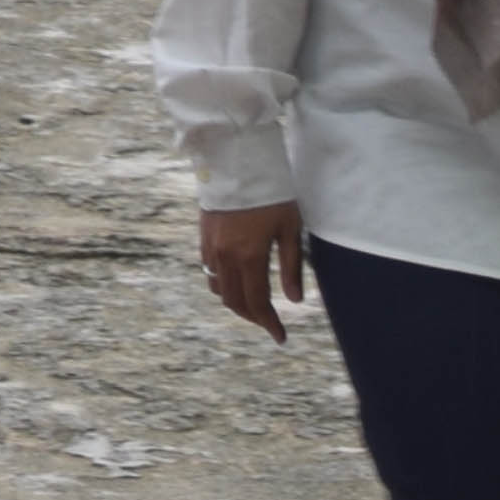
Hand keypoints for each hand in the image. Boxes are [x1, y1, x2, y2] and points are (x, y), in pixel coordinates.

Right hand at [198, 200, 310, 338]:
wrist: (236, 162)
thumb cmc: (271, 193)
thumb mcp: (290, 228)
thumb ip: (292, 266)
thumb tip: (295, 301)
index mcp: (250, 257)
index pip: (258, 303)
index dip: (269, 324)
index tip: (281, 337)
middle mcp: (226, 257)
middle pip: (235, 302)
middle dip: (253, 317)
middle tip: (270, 322)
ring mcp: (211, 249)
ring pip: (219, 290)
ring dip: (236, 302)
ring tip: (254, 304)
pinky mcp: (204, 238)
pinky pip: (210, 273)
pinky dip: (223, 284)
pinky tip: (236, 280)